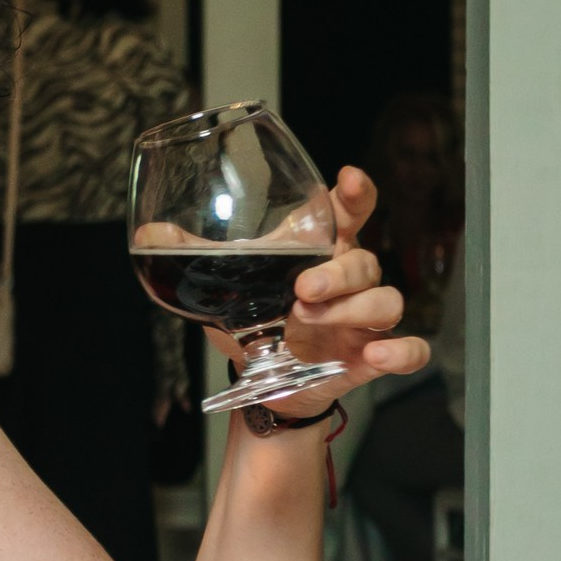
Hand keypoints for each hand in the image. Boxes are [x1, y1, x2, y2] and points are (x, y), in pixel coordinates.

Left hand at [209, 166, 430, 416]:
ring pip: (386, 300)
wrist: (263, 381)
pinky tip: (379, 354)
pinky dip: (402, 350)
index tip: (349, 179)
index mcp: (321, 250)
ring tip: (310, 319)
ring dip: (353, 308)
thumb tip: (150, 231)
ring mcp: (363, 319)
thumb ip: (194, 256)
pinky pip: (410, 350)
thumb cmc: (253, 320)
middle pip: (364, 260)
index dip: (357, 194)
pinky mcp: (370, 357)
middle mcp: (350, 280)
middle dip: (336, 273)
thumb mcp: (225, 285)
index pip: (351, 211)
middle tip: (301, 290)